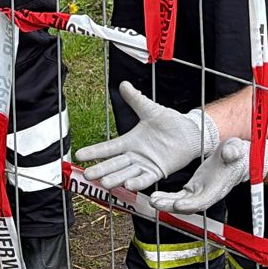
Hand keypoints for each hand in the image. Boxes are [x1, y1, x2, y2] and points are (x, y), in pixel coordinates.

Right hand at [73, 82, 218, 191]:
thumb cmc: (169, 121)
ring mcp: (145, 165)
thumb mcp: (150, 110)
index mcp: (130, 141)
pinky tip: (128, 185)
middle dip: (101, 169)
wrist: (188, 132)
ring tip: (104, 183)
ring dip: (115, 178)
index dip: (94, 152)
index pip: (108, 148)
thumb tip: (123, 84)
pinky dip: (137, 182)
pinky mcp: (158, 171)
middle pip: (114, 164)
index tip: (78, 155)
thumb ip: (136, 99)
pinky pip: (145, 178)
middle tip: (87, 175)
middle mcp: (134, 155)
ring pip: (126, 173)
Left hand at [150, 137, 254, 213]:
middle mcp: (207, 194)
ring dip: (166, 203)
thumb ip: (232, 151)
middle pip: (188, 206)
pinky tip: (156, 196)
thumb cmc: (236, 154)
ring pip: (181, 202)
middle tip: (157, 203)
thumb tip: (230, 152)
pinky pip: (178, 197)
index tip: (177, 204)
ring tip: (153, 200)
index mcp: (218, 188)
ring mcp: (199, 193)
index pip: (203, 200)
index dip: (190, 204)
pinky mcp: (193, 189)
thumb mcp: (235, 149)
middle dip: (172, 206)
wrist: (236, 159)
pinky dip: (167, 198)